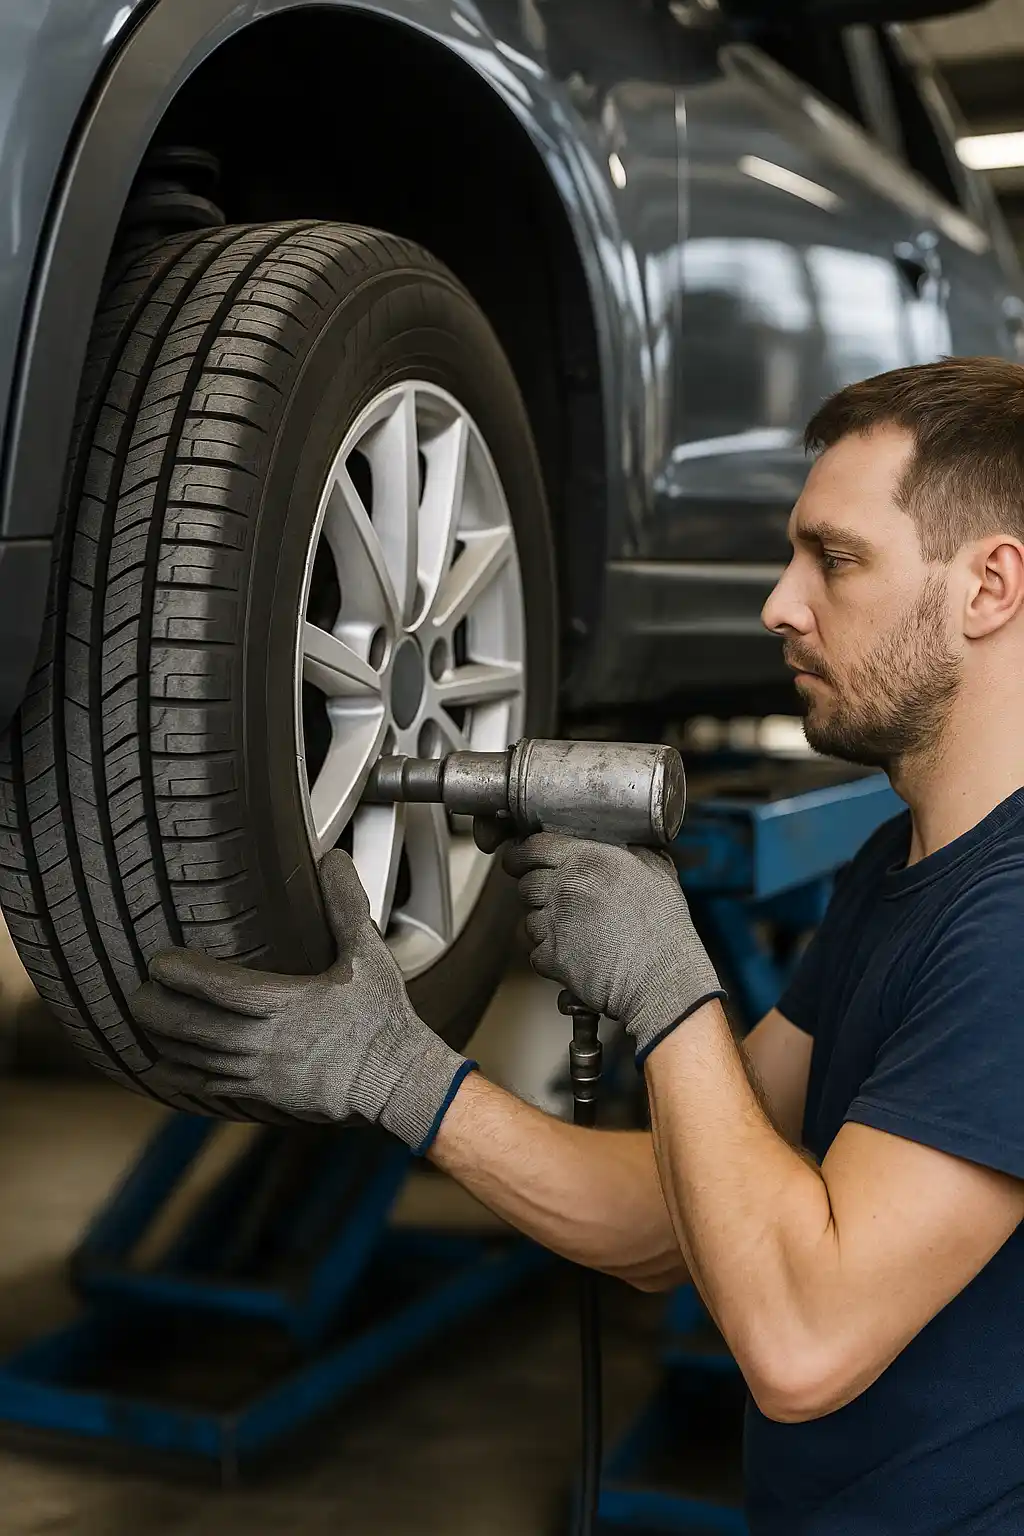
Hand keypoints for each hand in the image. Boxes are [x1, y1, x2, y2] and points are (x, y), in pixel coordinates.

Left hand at [131, 851, 473, 1151]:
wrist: (397, 1082)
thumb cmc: (385, 1020)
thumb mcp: (369, 957)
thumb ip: (346, 906)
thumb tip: (332, 859)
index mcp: (285, 1004)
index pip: (217, 987)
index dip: (181, 974)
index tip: (158, 961)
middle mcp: (265, 1042)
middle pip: (194, 1027)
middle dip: (157, 1011)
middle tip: (134, 994)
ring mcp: (262, 1074)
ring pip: (197, 1060)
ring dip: (165, 1042)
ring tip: (142, 1026)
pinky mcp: (265, 1097)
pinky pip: (213, 1089)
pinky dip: (184, 1078)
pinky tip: (167, 1069)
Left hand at [504, 835, 723, 1059]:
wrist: (662, 977)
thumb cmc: (664, 928)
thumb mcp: (656, 871)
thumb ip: (632, 852)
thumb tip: (623, 845)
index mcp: (587, 860)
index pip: (533, 846)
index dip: (522, 853)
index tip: (520, 858)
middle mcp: (565, 888)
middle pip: (526, 883)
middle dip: (535, 889)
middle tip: (553, 897)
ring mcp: (554, 923)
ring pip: (528, 919)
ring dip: (544, 924)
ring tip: (572, 931)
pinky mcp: (551, 958)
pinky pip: (536, 952)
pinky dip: (549, 955)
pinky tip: (574, 955)